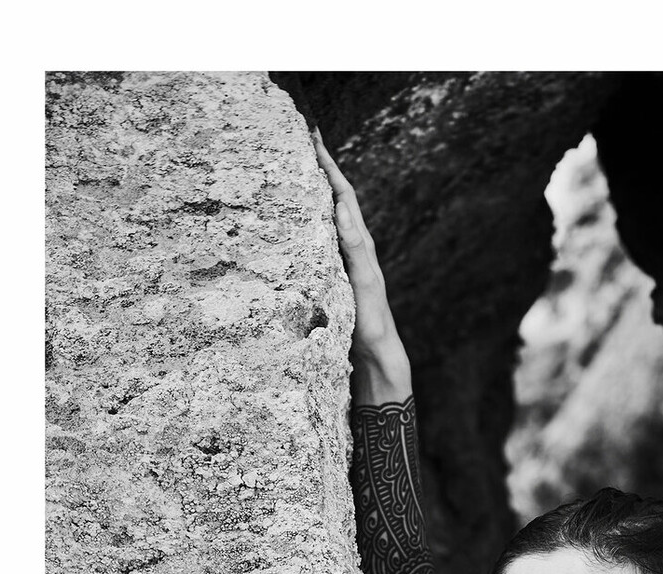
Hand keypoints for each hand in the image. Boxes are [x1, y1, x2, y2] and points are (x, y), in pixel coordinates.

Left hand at [312, 129, 411, 403]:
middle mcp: (358, 247)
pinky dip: (348, 225)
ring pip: (351, 214)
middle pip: (344, 197)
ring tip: (323, 157)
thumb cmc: (349, 324)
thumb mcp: (325, 289)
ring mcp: (365, 262)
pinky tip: (338, 206)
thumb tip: (285, 250)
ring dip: (337, 185)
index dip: (321, 170)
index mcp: (346, 246)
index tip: (305, 139)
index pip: (334, 200)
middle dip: (328, 164)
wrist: (376, 354)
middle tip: (312, 130)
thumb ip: (315, 266)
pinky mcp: (367, 280)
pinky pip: (356, 247)